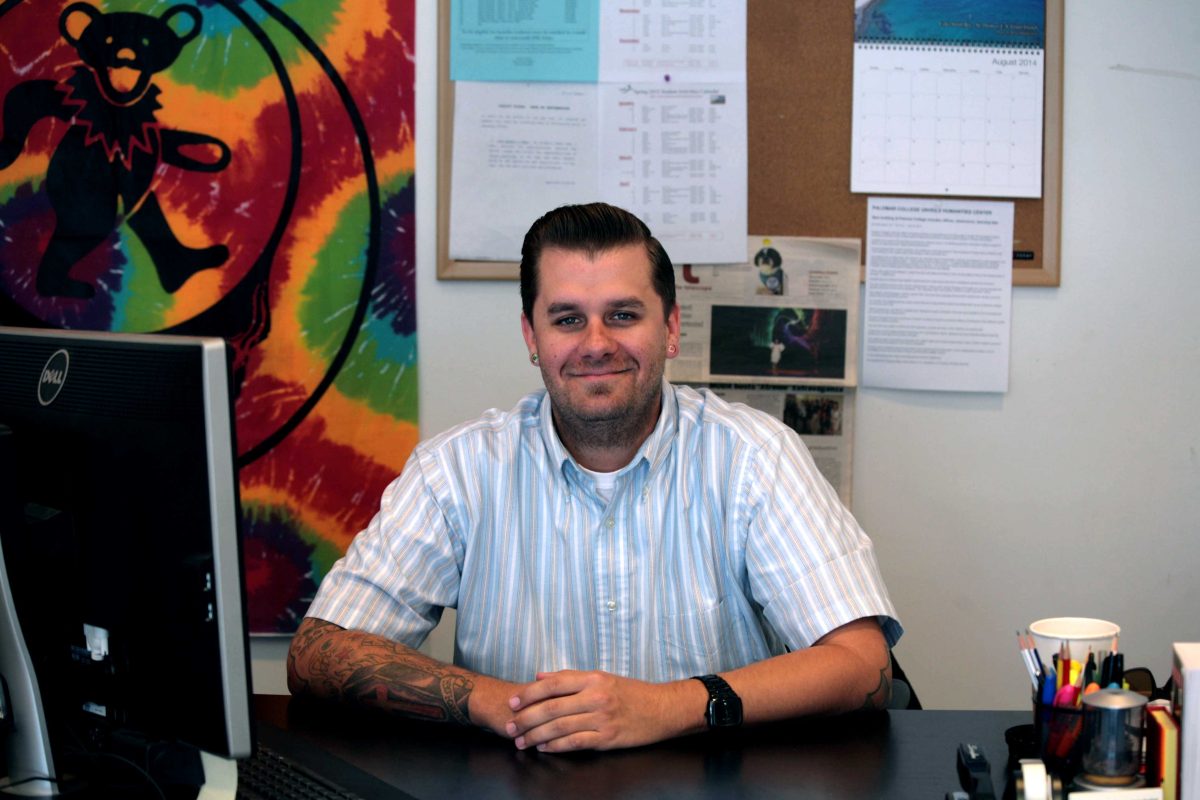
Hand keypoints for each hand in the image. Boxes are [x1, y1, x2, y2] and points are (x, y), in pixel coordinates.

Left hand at [504, 670, 698, 752]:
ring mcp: (602, 718)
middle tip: (510, 726)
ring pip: (560, 727)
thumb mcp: (602, 678)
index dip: (529, 693)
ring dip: (536, 736)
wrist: (663, 709)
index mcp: (593, 678)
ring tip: (521, 742)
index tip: (513, 702)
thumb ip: (570, 677)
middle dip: (526, 718)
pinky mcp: (608, 738)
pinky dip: (556, 746)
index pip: (553, 683)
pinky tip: (543, 748)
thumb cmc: (631, 693)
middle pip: (552, 707)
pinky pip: (576, 742)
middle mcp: (596, 697)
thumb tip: (539, 676)